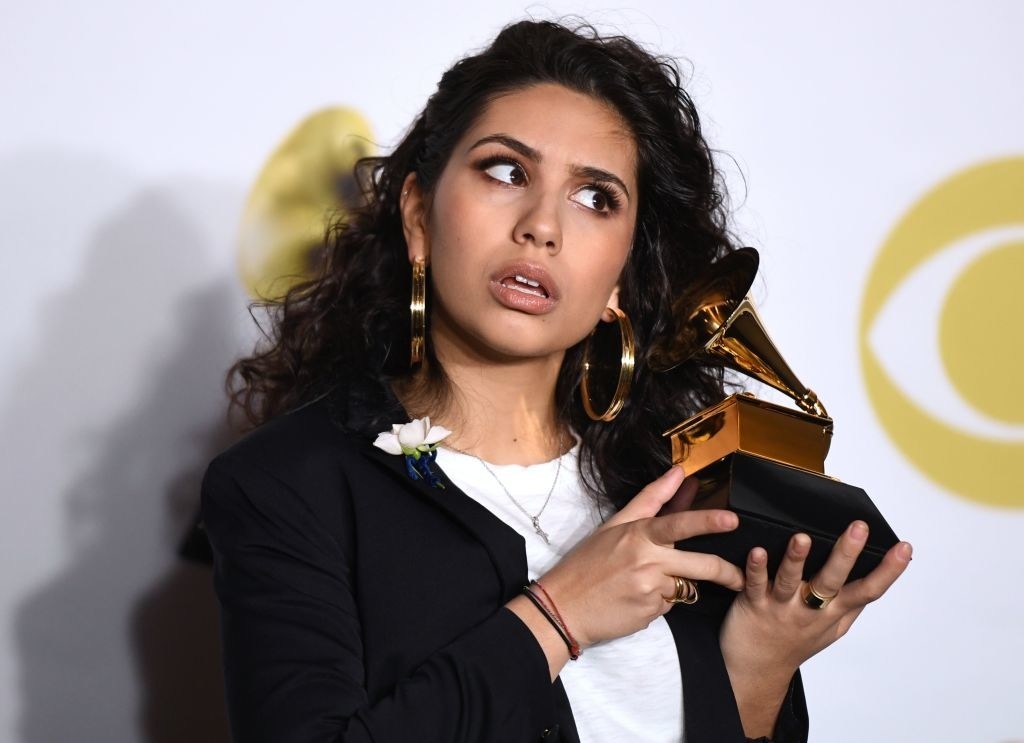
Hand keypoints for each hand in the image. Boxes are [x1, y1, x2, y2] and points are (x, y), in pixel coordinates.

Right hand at [536, 466, 744, 648]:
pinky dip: (659, 601)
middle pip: (701, 565)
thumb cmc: (587, 562)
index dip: (707, 521)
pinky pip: (669, 605)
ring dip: (676, 586)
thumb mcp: (615, 526)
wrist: (564, 607)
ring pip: (685, 587)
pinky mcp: (650, 614)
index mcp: (638, 535)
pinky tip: (636, 599)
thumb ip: (651, 499)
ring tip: (645, 584)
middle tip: (740, 578)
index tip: (733, 521)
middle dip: (727, 573)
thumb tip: (679, 472)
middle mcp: (647, 561)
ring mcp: (650, 590)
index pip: (678, 525)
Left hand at [719, 521, 912, 734]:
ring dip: (797, 558)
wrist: (756, 671)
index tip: (905, 548)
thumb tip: (874, 569)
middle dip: (847, 554)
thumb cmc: (795, 641)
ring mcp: (782, 608)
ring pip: (791, 580)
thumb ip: (850, 604)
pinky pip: (753, 584)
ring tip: (803, 538)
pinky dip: (756, 567)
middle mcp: (810, 610)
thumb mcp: (831, 628)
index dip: (888, 571)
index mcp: (834, 612)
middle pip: (832, 581)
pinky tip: (757, 551)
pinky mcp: (753, 605)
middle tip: (860, 528)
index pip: (868, 591)